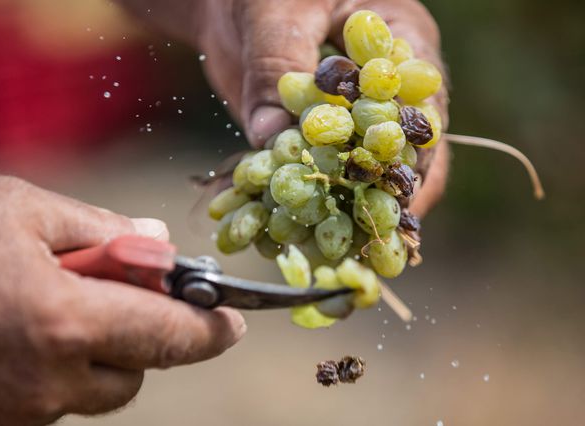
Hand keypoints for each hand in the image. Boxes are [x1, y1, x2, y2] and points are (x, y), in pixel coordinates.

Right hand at [0, 177, 244, 424]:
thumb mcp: (24, 210)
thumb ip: (105, 229)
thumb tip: (163, 244)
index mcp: (65, 322)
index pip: (169, 337)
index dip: (210, 330)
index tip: (234, 325)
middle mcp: (48, 382)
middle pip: (139, 368)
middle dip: (143, 331)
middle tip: (118, 292)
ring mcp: (18, 414)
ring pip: (100, 390)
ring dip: (103, 352)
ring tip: (57, 308)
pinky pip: (57, 401)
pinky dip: (63, 369)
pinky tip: (27, 332)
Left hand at [122, 0, 447, 216]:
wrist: (231, 3)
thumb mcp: (276, 12)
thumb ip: (277, 64)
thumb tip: (270, 135)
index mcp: (401, 42)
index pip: (422, 107)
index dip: (413, 153)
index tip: (395, 193)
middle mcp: (387, 89)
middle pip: (406, 153)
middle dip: (388, 197)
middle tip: (370, 239)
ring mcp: (354, 119)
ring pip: (367, 174)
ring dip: (350, 212)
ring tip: (336, 252)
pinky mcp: (320, 139)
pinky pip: (322, 176)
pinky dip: (307, 204)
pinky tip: (291, 232)